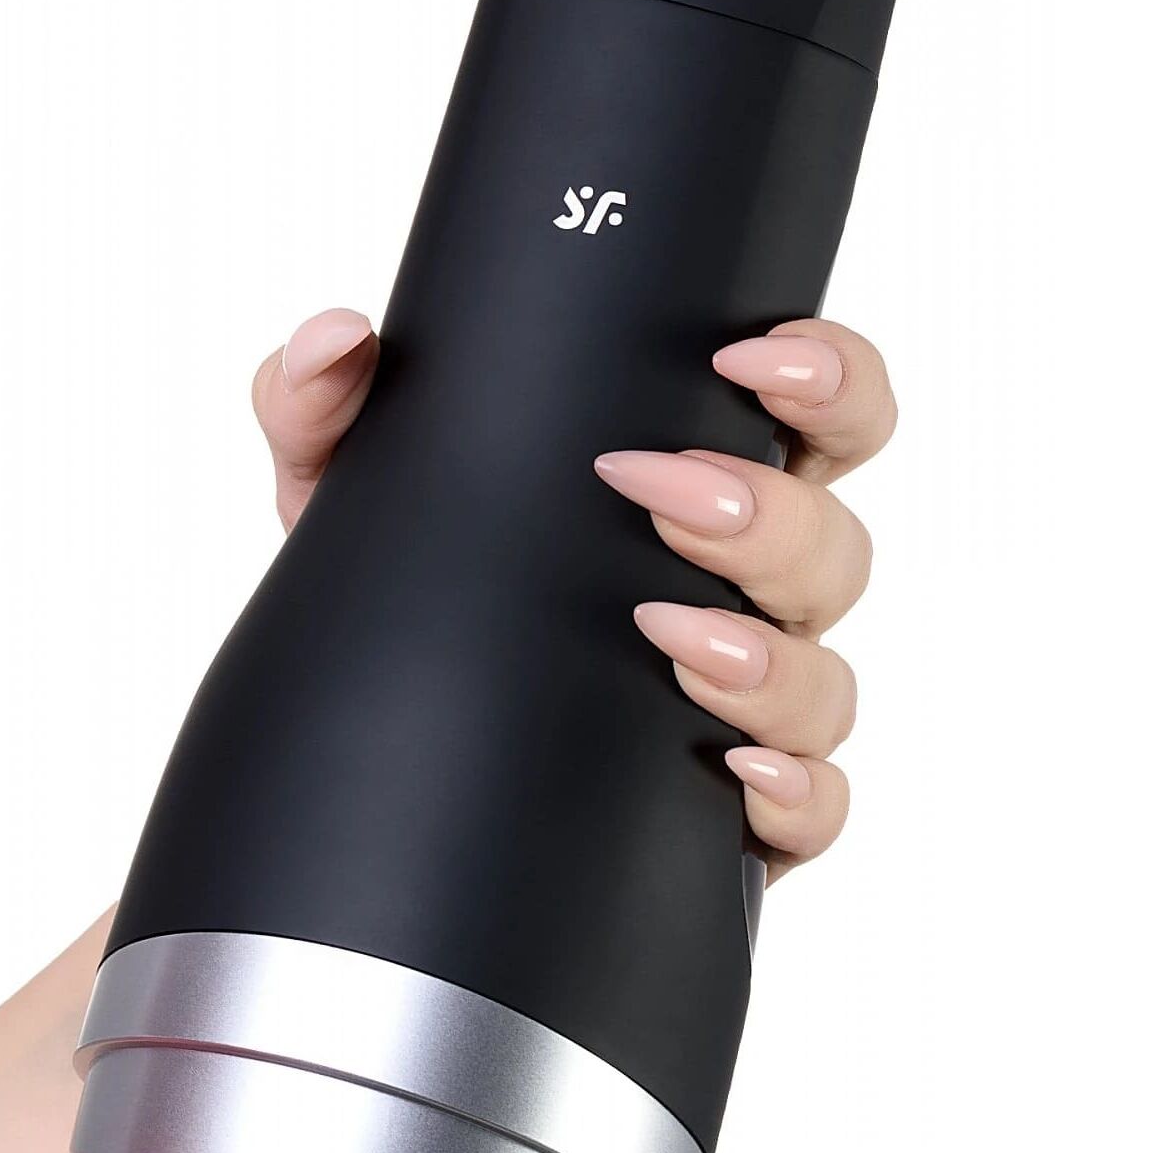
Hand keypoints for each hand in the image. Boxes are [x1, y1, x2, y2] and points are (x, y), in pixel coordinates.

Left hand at [250, 309, 894, 878]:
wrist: (352, 757)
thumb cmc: (388, 594)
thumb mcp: (340, 487)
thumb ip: (320, 396)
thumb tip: (337, 336)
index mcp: (689, 489)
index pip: (818, 414)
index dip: (827, 376)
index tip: (751, 358)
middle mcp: (738, 595)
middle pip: (833, 546)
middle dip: (768, 515)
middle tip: (657, 494)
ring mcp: (742, 706)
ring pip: (825, 680)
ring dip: (768, 655)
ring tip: (665, 631)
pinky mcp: (724, 817)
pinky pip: (813, 812)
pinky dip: (799, 794)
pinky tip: (737, 771)